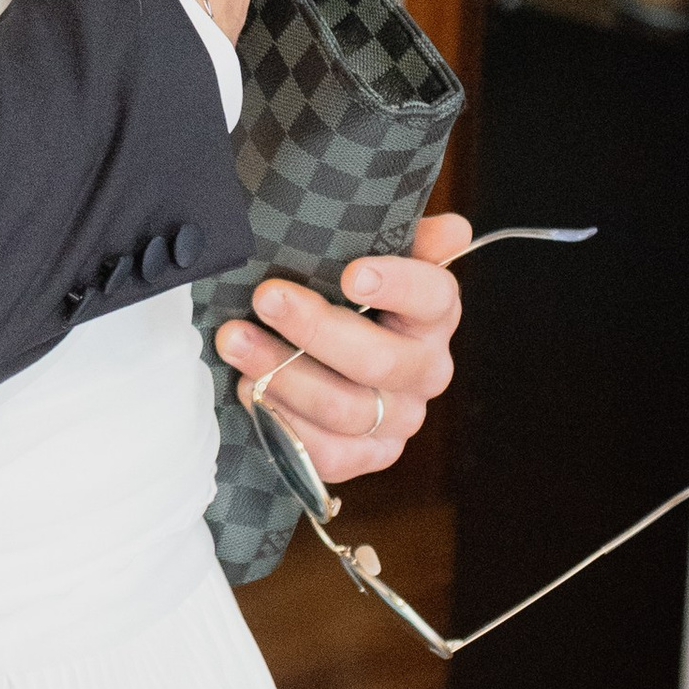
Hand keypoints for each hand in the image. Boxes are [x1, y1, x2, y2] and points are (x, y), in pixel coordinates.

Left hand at [214, 212, 471, 483]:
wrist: (319, 352)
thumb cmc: (338, 293)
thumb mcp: (362, 254)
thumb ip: (399, 236)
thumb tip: (453, 231)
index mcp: (433, 314)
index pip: (434, 296)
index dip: (398, 285)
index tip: (351, 274)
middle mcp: (426, 371)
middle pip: (380, 361)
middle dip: (315, 329)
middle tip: (265, 297)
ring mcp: (399, 420)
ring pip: (347, 409)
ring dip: (283, 374)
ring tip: (235, 341)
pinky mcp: (367, 456)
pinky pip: (330, 455)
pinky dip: (285, 424)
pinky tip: (250, 390)